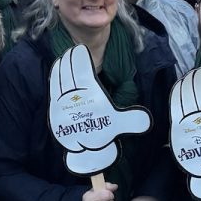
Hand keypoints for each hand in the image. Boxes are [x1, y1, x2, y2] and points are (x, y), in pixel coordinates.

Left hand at [49, 43, 151, 176]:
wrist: (84, 152)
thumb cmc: (103, 133)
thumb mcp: (119, 124)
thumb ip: (132, 118)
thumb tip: (147, 118)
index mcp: (90, 94)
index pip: (83, 69)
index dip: (80, 58)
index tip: (78, 48)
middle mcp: (74, 95)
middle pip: (69, 71)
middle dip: (69, 60)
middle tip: (70, 51)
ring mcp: (62, 101)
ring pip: (59, 79)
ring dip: (60, 67)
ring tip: (63, 59)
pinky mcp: (54, 108)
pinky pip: (52, 89)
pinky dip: (54, 79)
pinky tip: (56, 75)